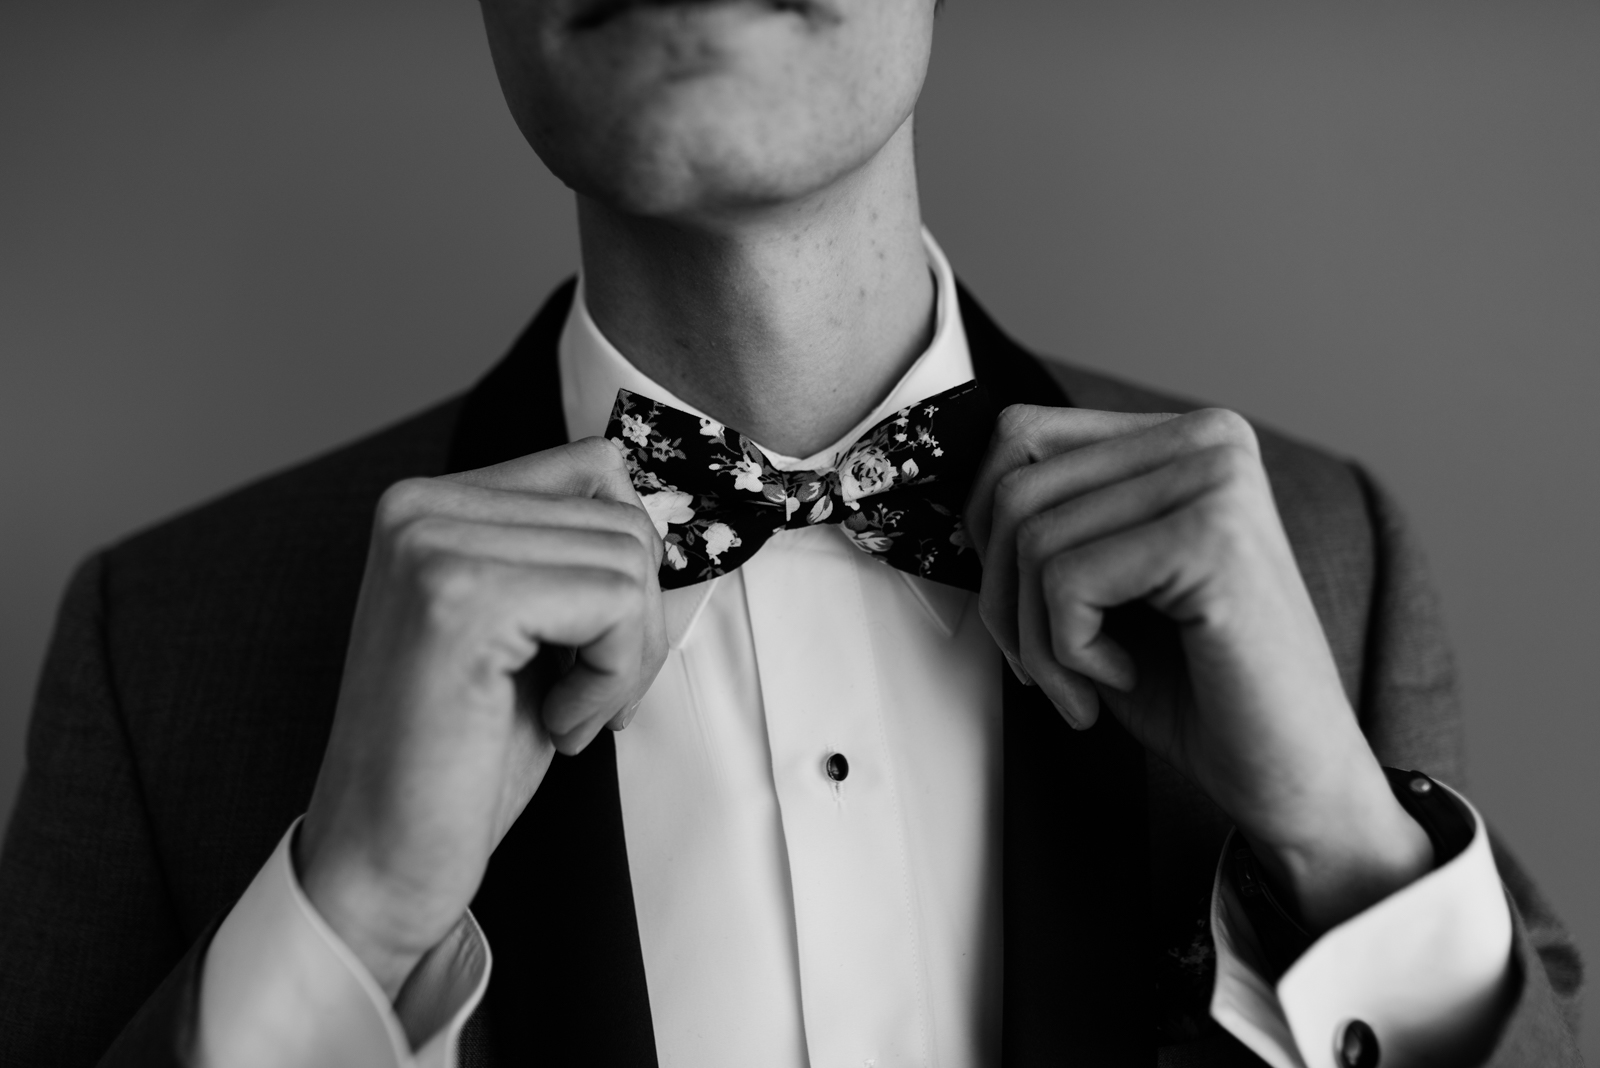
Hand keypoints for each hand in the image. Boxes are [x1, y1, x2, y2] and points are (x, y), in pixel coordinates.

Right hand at [295, 437, 667, 996]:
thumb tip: (659, 516)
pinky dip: (610, 679)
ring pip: (629, 560)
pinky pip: (614, 604)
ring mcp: (432, 546)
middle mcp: (419, 507)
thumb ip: (569, 555)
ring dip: (622, 660)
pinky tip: (554, 725)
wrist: (382, 860)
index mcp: (429, 504)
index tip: (592, 648)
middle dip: (634, 623)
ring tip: (563, 714)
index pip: (598, 469)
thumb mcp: (528, 632)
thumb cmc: (461, 758)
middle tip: (583, 699)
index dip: (627, 569)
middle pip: (623, 518)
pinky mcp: (460, 600)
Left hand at [968, 405, 1430, 931]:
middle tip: (1048, 665)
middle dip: (1002, 594)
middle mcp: (1209, 440)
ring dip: (1035, 637)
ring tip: (1090, 679)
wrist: (1287, 777)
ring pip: (1031, 537)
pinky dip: (1068, 652)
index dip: (987, 530)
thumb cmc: (1197, 689)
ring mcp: (1218, 480)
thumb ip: (1048, 521)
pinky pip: (1065, 582)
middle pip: (1015, 486)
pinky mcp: (1214, 537)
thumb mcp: (1103, 585)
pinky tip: (1124, 676)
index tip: (1021, 608)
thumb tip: (961, 500)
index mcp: (1184, 437)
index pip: (1020, 435)